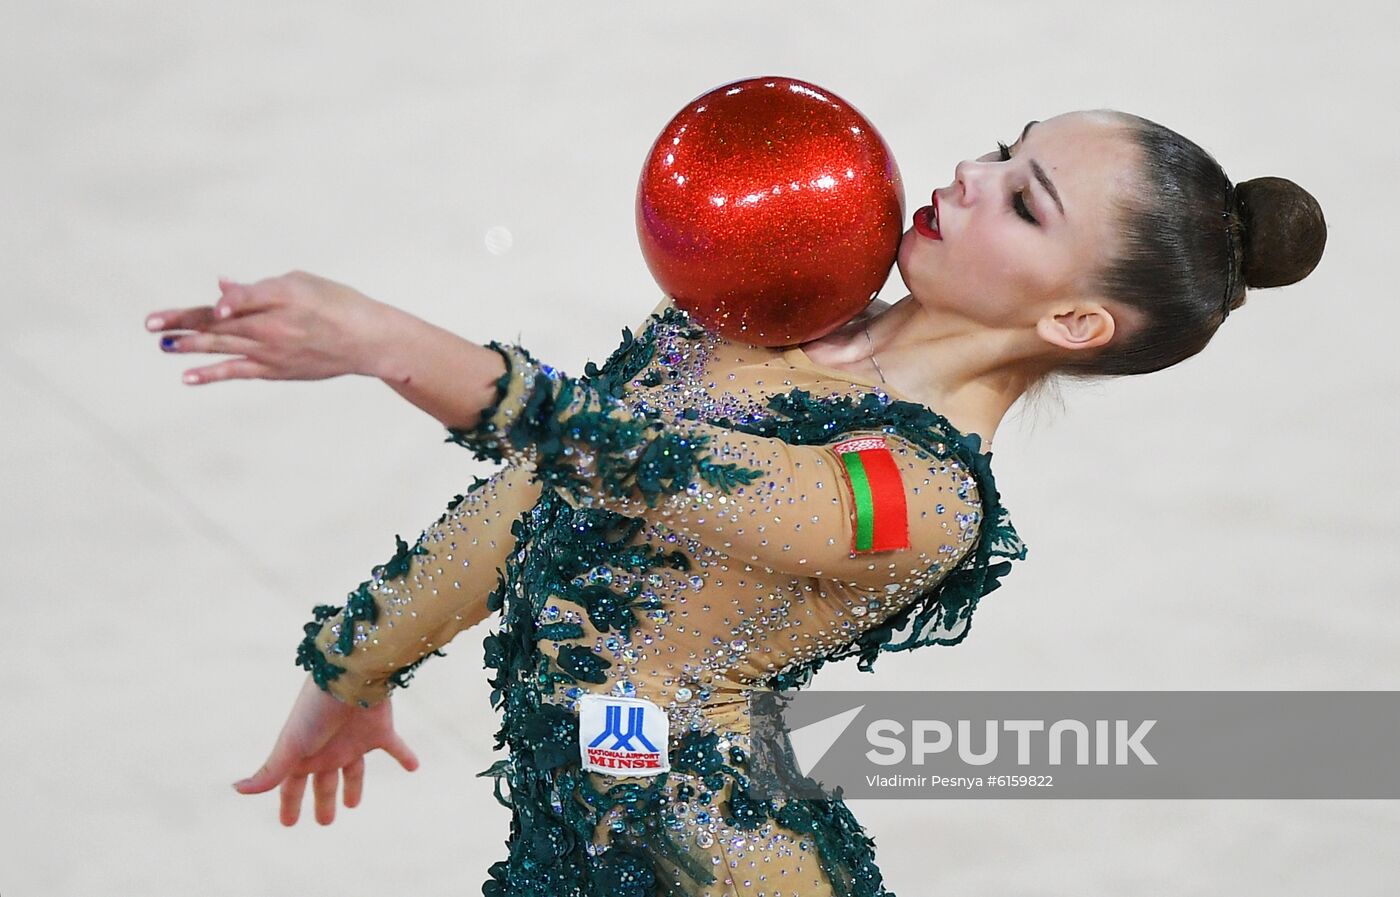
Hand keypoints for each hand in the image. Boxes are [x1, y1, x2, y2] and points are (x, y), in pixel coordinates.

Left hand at [145, 271, 407, 384]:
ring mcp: (273, 351)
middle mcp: (275, 326)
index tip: (215, 304)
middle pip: (222, 323)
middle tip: (150, 323)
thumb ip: (258, 289)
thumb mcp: (301, 284)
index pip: (250, 298)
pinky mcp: (275, 370)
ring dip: (189, 345)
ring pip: (223, 346)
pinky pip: (237, 372)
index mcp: (284, 297)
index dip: (233, 301)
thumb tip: (221, 289)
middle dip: (183, 322)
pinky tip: (188, 376)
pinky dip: (212, 374)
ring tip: (162, 344)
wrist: (366, 341)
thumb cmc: (335, 303)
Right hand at [233, 674, 419, 825]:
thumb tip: (236, 789)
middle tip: (325, 822)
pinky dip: (405, 756)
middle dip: (323, 801)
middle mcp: (328, 750)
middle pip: (324, 783)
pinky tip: (414, 766)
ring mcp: (355, 741)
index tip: (288, 823)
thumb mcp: (290, 744)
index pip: (293, 786)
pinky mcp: (381, 731)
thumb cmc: (315, 710)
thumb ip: (269, 771)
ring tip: (353, 805)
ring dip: (354, 787)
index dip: (290, 804)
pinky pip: (396, 748)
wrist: (350, 676)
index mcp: (305, 755)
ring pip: (354, 771)